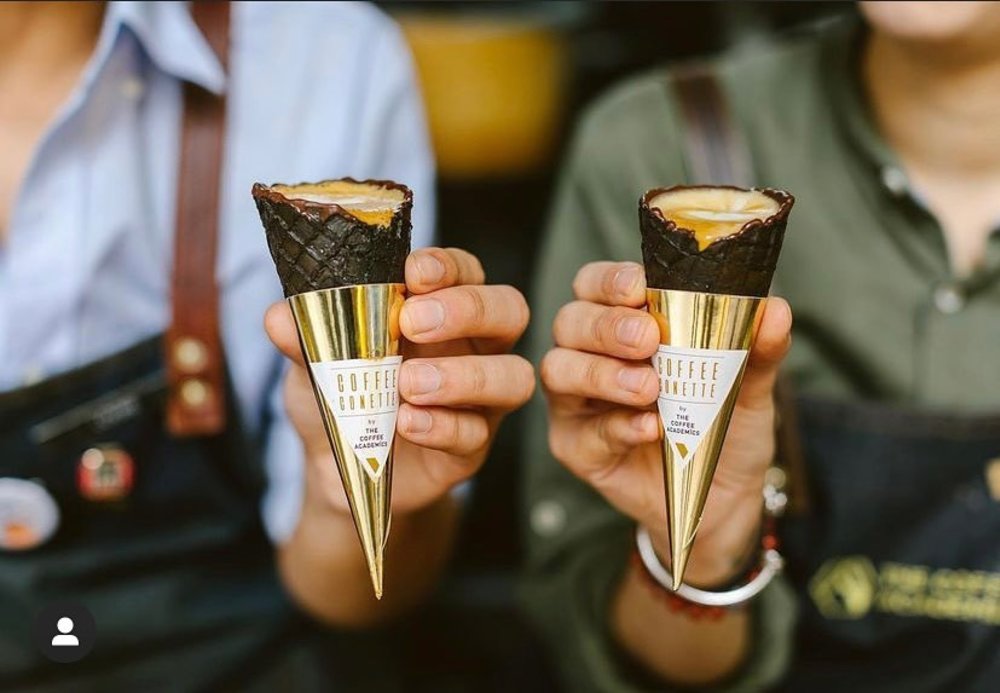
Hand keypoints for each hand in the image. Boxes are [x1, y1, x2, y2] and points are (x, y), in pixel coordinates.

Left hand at [265, 247, 533, 517]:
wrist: (335, 466)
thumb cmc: (338, 394)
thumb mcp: (311, 363)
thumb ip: (304, 338)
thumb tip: (280, 316)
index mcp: (440, 308)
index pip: (467, 270)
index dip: (449, 265)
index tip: (413, 272)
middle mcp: (472, 346)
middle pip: (510, 310)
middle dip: (469, 309)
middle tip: (413, 322)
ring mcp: (479, 398)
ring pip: (514, 375)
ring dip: (464, 375)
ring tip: (410, 383)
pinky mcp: (472, 447)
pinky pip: (477, 434)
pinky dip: (442, 426)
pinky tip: (407, 424)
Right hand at [541, 261, 790, 586]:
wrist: (722, 497)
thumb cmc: (723, 426)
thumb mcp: (750, 385)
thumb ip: (758, 349)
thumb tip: (775, 309)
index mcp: (623, 322)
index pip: (596, 284)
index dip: (609, 280)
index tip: (640, 288)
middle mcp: (590, 354)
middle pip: (570, 321)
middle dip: (606, 326)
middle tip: (648, 340)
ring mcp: (578, 402)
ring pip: (559, 370)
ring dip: (602, 373)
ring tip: (649, 389)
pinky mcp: (577, 447)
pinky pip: (582, 431)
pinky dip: (615, 425)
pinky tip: (650, 428)